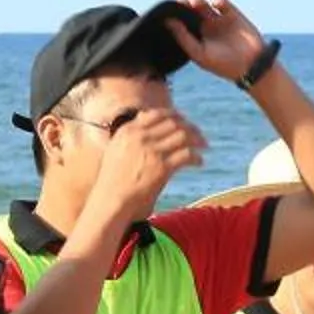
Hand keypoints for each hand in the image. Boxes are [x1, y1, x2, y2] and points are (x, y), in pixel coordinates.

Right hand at [79, 104, 204, 232]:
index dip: (175, 116)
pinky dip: (196, 157)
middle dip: (190, 127)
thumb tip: (149, 122)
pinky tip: (199, 162)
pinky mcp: (161, 167)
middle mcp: (140, 137)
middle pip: (173, 123)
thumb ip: (132, 135)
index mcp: (129, 130)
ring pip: (183, 136)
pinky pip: (186, 155)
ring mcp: (151, 151)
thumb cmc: (113, 178)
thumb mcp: (117, 149)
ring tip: (203, 146)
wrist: (110, 199)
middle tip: (199, 135)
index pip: (158, 114)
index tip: (184, 121)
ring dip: (197, 140)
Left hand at [165, 0, 274, 85]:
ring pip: (202, 4)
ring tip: (195, 2)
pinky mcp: (231, 14)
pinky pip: (221, 2)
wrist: (250, 65)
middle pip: (189, 12)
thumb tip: (167, 22)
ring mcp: (217, 20)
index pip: (180, 23)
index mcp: (194, 38)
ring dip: (197, 0)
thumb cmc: (222, 64)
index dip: (175, 16)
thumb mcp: (199, 53)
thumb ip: (183, 38)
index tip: (170, 9)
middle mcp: (204, 28)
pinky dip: (217, 0)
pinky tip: (215, 4)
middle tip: (182, 2)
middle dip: (185, 5)